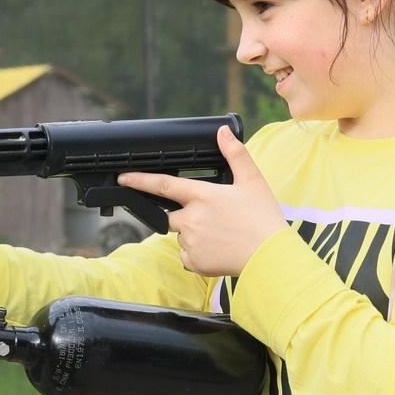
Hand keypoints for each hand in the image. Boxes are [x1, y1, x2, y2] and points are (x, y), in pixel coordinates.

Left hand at [115, 126, 285, 278]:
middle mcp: (190, 219)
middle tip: (211, 219)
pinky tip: (218, 249)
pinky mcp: (194, 262)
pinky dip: (198, 253)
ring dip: (193, 234)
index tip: (125, 177)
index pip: (163, 185)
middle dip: (182, 215)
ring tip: (222, 234)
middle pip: (169, 215)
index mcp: (201, 196)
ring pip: (182, 236)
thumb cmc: (262, 218)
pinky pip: (188, 256)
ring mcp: (190, 242)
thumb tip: (222, 132)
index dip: (140, 180)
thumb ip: (235, 154)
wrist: (269, 256)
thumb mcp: (252, 180)